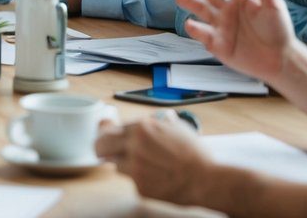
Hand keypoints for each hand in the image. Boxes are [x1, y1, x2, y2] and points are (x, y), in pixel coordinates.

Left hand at [96, 112, 213, 205]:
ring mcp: (135, 169)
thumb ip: (157, 123)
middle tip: (105, 151)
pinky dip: (141, 179)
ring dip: (126, 164)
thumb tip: (151, 120)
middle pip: (100, 146)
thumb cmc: (194, 154)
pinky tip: (157, 177)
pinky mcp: (140, 187)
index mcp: (142, 128)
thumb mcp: (176, 128)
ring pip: (117, 165)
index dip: (105, 131)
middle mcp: (134, 147)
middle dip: (101, 148)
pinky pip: (133, 181)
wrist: (206, 180)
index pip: (108, 128)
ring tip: (148, 165)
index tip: (103, 132)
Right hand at [177, 0, 294, 82]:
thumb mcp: (272, 4)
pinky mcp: (216, 44)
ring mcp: (221, 26)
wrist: (280, 60)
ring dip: (190, 3)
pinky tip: (190, 23)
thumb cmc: (279, 30)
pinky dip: (194, 29)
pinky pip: (202, 34)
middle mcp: (228, 10)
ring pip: (201, 11)